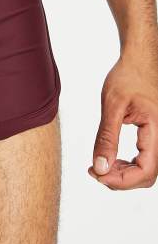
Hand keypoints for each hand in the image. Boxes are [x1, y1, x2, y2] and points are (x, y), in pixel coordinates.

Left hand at [89, 49, 157, 189]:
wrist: (138, 62)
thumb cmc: (127, 78)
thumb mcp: (112, 105)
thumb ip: (106, 137)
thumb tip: (99, 167)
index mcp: (156, 131)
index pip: (145, 171)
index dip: (121, 180)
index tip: (96, 174)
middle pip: (146, 176)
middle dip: (119, 179)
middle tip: (93, 170)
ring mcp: (157, 138)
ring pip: (145, 171)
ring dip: (122, 174)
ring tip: (99, 165)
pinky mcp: (152, 137)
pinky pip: (143, 160)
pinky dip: (126, 165)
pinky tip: (110, 158)